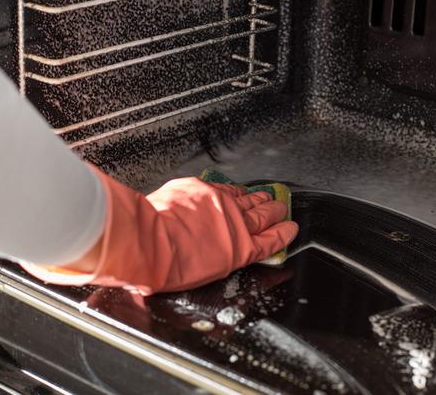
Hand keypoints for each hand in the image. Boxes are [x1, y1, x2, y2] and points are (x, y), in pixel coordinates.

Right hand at [22, 170, 297, 294]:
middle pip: (247, 200)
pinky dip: (283, 233)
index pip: (224, 192)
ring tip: (284, 210)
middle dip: (262, 198)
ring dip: (275, 211)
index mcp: (198, 193)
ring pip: (262, 215)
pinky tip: (292, 230)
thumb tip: (148, 212)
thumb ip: (163, 207)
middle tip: (273, 196)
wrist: (148, 244)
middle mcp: (219, 204)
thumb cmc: (143, 229)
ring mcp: (233, 223)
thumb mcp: (153, 205)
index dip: (237, 194)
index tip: (243, 193)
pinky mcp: (240, 244)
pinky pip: (269, 239)